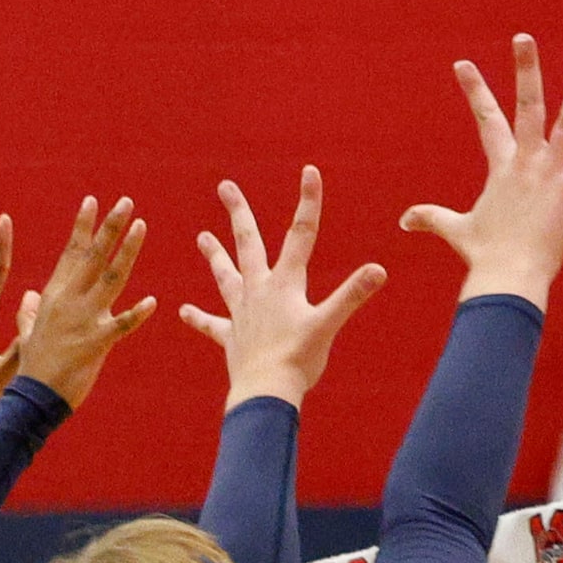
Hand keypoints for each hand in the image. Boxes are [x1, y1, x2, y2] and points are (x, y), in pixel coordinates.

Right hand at [15, 196, 156, 409]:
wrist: (31, 396)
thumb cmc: (32, 367)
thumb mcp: (28, 333)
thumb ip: (28, 312)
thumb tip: (25, 296)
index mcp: (53, 295)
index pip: (71, 252)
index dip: (84, 227)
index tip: (93, 200)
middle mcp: (68, 300)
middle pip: (93, 255)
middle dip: (109, 227)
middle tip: (125, 201)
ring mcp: (82, 319)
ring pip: (110, 278)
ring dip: (127, 250)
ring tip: (141, 226)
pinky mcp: (95, 343)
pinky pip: (121, 325)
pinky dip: (137, 314)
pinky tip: (154, 302)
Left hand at [181, 169, 387, 411]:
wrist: (265, 391)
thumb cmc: (298, 359)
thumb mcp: (328, 325)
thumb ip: (351, 295)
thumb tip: (379, 270)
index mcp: (284, 283)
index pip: (301, 234)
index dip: (308, 202)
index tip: (309, 171)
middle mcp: (259, 290)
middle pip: (247, 243)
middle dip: (239, 213)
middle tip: (225, 186)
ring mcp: (242, 313)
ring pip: (225, 277)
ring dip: (215, 256)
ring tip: (201, 237)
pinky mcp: (232, 338)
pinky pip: (212, 325)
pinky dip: (199, 318)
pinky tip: (183, 311)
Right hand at [400, 35, 562, 308]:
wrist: (507, 277)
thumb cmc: (485, 257)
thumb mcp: (456, 231)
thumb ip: (431, 219)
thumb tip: (404, 221)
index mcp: (502, 168)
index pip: (487, 120)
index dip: (475, 90)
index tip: (463, 64)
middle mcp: (526, 163)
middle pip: (526, 106)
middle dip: (525, 69)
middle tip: (523, 37)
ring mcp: (550, 175)